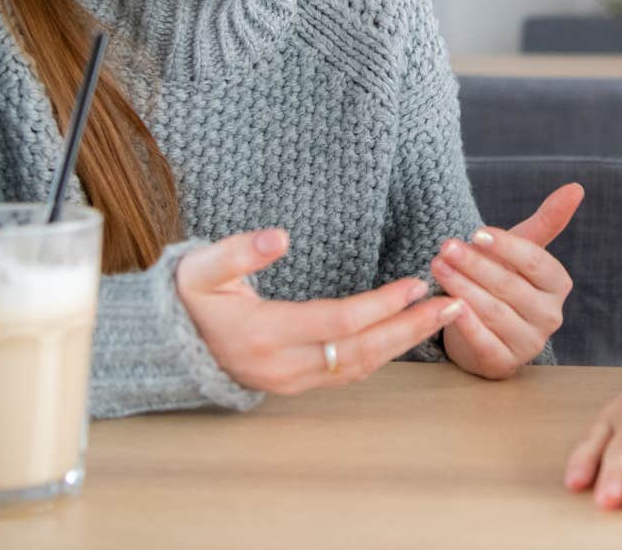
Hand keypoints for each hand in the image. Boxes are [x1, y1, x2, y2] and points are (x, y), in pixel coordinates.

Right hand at [176, 228, 463, 393]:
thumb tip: (279, 237)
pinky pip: (349, 372)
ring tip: (444, 316)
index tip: (415, 282)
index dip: (381, 304)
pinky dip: (384, 353)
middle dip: (411, 329)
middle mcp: (282, 366)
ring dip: (405, 343)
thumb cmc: (187, 298)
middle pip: (361, 352)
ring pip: (360, 367)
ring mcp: (290, 381)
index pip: (337, 322)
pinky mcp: (297, 384)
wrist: (166, 345)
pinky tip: (409, 332)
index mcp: (262, 334)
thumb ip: (239, 252)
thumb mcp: (200, 268)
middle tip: (454, 305)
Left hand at [436, 183, 583, 378]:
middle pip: (511, 286)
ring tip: (438, 267)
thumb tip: (576, 187)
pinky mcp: (504, 364)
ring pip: (495, 312)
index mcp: (558, 285)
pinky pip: (484, 342)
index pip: (536, 262)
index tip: (476, 232)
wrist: (483, 327)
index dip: (506, 247)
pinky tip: (447, 304)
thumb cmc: (504, 281)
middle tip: (447, 247)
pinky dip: (465, 323)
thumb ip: (547, 222)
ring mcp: (528, 343)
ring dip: (464, 288)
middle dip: (476, 265)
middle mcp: (550, 316)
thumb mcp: (522, 251)